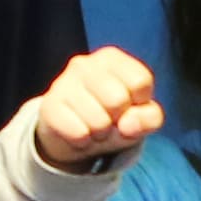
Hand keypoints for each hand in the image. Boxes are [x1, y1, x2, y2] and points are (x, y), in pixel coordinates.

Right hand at [27, 46, 164, 175]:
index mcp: (111, 58)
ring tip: (93, 127)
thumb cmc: (113, 117)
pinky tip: (79, 133)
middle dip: (118, 119)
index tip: (128, 104)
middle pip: (118, 100)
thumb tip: (128, 125)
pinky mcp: (49, 107)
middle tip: (109, 119)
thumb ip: (151, 117)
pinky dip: (84, 141)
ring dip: (101, 134)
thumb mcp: (141, 116)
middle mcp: (85, 64)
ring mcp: (63, 83)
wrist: (73, 134)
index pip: (140, 81)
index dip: (139, 102)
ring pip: (99, 121)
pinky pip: (79, 133)